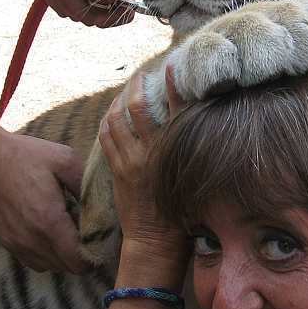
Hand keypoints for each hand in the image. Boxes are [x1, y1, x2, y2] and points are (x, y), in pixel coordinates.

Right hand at [0, 125, 87, 272]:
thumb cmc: (26, 156)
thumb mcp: (65, 160)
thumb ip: (86, 185)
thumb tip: (101, 205)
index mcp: (49, 221)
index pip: (78, 262)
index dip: (93, 255)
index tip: (99, 239)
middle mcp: (32, 239)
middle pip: (66, 268)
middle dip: (81, 255)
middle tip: (86, 232)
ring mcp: (16, 243)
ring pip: (50, 267)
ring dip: (63, 255)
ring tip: (67, 231)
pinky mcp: (5, 241)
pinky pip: (32, 260)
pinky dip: (45, 254)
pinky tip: (48, 231)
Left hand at [99, 69, 187, 260]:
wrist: (156, 243)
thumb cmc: (185, 215)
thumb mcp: (196, 178)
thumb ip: (193, 151)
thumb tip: (200, 126)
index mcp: (175, 152)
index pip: (175, 108)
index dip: (172, 84)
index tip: (171, 66)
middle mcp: (150, 152)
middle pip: (139, 107)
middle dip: (138, 85)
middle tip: (141, 73)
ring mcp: (130, 160)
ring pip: (118, 119)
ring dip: (119, 100)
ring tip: (125, 89)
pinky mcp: (117, 170)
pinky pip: (107, 137)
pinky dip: (108, 120)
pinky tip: (112, 113)